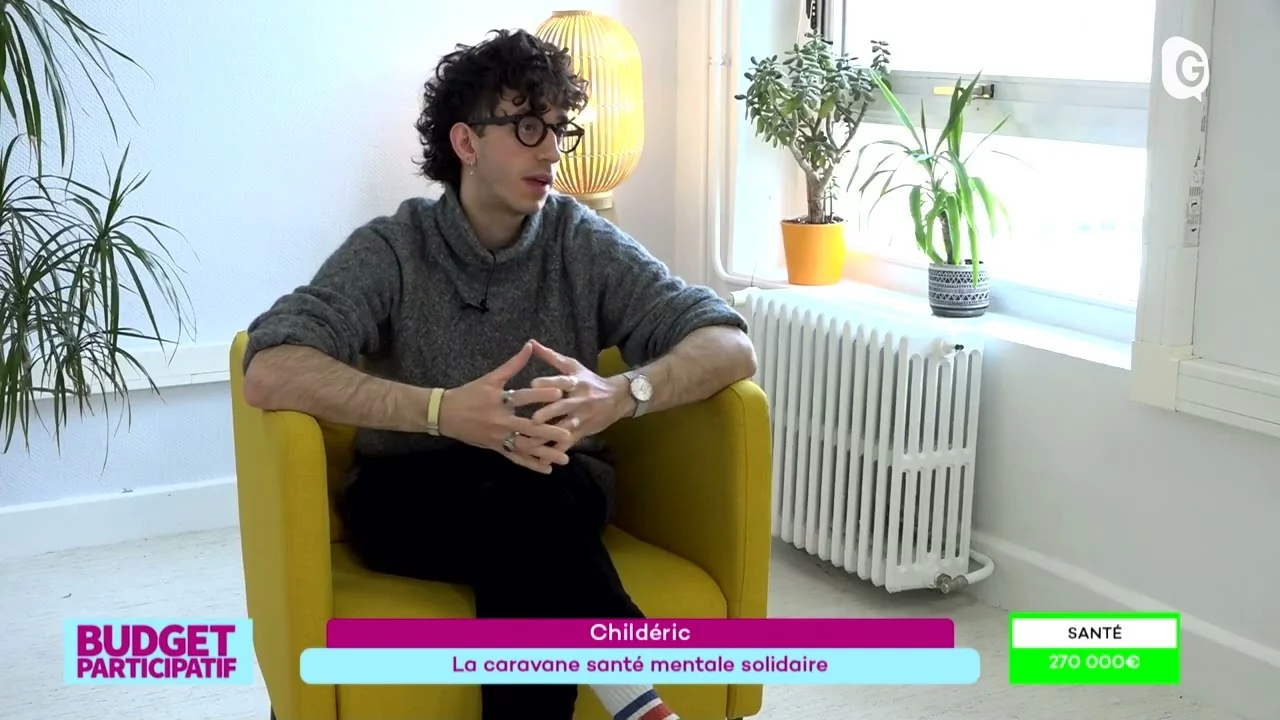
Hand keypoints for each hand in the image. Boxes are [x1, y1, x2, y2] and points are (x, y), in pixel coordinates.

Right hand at [437, 341, 574, 473]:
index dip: (541, 394)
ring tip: (564, 458)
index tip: (560, 392)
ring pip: (524, 447)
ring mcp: (497, 436)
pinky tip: (547, 469)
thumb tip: (530, 345)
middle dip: (549, 431)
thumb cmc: (469, 393)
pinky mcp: (495, 447)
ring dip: (545, 453)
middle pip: (527, 427)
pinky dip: (531, 464)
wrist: (444, 414)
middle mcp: (500, 420)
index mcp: (499, 400)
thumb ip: (513, 364)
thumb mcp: (490, 378)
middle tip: (569, 434)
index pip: (523, 397)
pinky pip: (515, 458)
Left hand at [527, 340, 632, 451]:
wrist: (618, 398)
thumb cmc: (590, 380)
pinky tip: (543, 460)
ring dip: (548, 436)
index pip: (562, 381)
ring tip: (529, 443)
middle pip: (564, 407)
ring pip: (564, 428)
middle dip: (548, 413)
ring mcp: (582, 418)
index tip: (532, 384)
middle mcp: (580, 400)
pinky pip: (568, 443)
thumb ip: (551, 357)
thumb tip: (531, 343)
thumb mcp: (573, 366)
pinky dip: (556, 452)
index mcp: (576, 382)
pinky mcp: (583, 432)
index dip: (549, 382)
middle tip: (532, 420)